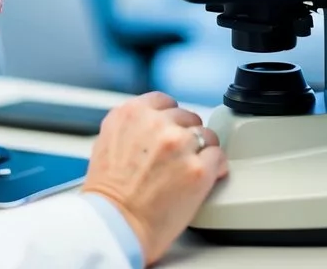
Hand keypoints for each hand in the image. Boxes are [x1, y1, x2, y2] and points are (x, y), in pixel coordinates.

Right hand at [81, 91, 227, 265]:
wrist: (115, 225)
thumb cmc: (108, 194)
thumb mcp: (107, 142)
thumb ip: (132, 127)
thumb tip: (152, 125)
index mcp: (131, 113)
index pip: (165, 101)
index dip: (170, 119)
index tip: (172, 131)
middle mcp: (156, 123)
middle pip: (188, 117)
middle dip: (185, 136)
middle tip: (178, 158)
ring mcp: (179, 144)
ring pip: (207, 135)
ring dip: (202, 150)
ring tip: (190, 170)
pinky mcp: (198, 169)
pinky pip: (218, 158)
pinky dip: (214, 169)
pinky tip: (204, 179)